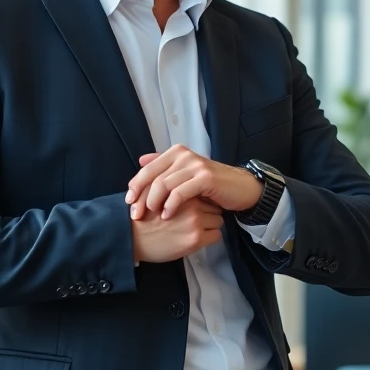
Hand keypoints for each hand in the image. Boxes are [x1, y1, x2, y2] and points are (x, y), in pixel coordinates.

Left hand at [125, 145, 262, 220]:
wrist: (240, 188)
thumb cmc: (212, 185)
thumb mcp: (186, 174)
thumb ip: (165, 166)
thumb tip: (141, 160)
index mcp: (177, 153)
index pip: (148, 169)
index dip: (135, 186)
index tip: (128, 203)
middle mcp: (184, 155)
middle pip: (153, 177)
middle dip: (141, 197)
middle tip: (136, 214)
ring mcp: (195, 165)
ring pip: (164, 184)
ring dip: (154, 203)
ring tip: (152, 216)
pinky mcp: (205, 178)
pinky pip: (180, 192)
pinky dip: (170, 205)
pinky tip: (167, 216)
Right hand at [131, 196, 224, 263]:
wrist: (130, 238)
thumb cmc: (142, 217)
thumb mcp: (155, 194)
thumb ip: (171, 188)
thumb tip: (185, 184)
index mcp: (182, 193)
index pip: (205, 193)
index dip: (202, 201)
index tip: (194, 208)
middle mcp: (191, 207)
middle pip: (214, 206)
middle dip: (208, 212)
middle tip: (195, 221)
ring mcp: (195, 223)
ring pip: (218, 220)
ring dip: (210, 225)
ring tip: (194, 230)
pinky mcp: (196, 239)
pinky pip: (216, 235)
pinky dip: (210, 237)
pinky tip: (196, 239)